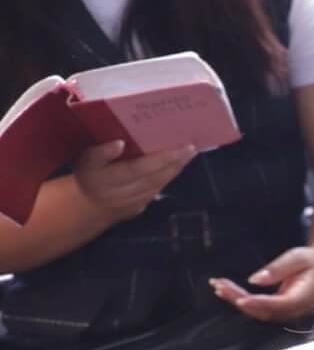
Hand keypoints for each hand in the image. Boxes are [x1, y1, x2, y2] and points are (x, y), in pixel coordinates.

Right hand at [72, 140, 194, 223]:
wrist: (90, 206)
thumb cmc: (90, 176)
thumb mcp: (87, 161)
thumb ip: (102, 152)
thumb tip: (119, 143)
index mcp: (109, 179)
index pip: (138, 169)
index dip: (159, 159)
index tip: (177, 148)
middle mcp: (124, 192)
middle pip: (155, 177)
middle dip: (175, 162)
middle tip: (191, 147)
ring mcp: (135, 202)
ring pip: (160, 184)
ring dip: (177, 168)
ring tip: (190, 153)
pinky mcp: (142, 206)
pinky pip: (159, 189)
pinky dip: (171, 176)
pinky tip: (180, 164)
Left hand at [211, 245, 313, 322]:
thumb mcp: (299, 257)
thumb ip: (278, 269)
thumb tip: (255, 280)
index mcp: (305, 297)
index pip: (279, 305)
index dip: (258, 303)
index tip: (239, 298)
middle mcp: (296, 309)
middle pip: (264, 311)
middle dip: (239, 299)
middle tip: (220, 286)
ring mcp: (288, 311)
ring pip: (259, 312)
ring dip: (237, 300)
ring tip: (218, 286)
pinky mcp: (281, 308)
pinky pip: (260, 308)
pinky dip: (243, 300)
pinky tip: (228, 291)